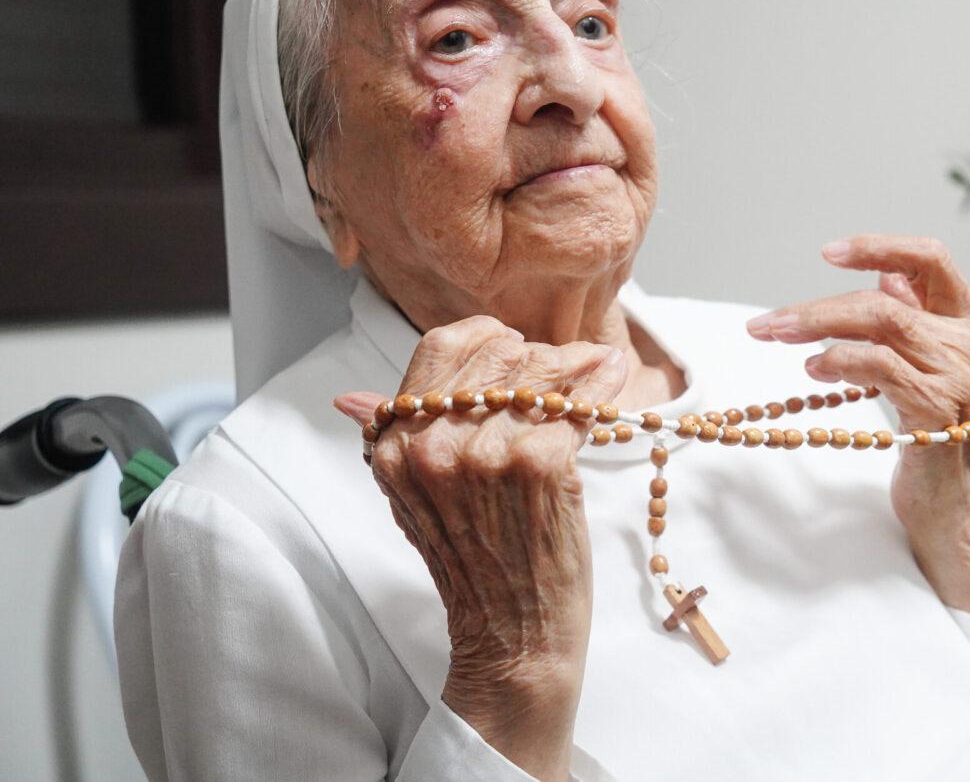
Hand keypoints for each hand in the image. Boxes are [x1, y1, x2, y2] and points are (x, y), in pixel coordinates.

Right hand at [334, 316, 626, 779]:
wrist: (511, 635)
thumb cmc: (473, 565)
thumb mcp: (414, 499)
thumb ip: (393, 439)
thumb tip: (350, 397)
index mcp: (395, 446)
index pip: (441, 348)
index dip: (487, 340)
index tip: (517, 349)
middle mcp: (431, 445)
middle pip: (497, 356)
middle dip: (539, 355)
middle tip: (569, 364)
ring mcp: (485, 454)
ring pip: (539, 376)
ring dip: (576, 369)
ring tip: (596, 371)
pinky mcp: (538, 465)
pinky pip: (576, 406)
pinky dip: (601, 392)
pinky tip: (611, 388)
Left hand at [746, 235, 969, 645]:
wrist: (956, 509)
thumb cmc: (933, 436)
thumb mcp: (926, 369)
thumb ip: (914, 322)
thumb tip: (884, 278)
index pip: (931, 257)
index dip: (879, 247)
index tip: (828, 252)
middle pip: (886, 300)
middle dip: (817, 307)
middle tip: (766, 323)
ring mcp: (961, 375)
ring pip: (879, 324)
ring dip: (815, 327)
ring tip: (776, 338)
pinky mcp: (939, 409)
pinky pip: (878, 365)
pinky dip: (838, 361)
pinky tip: (814, 370)